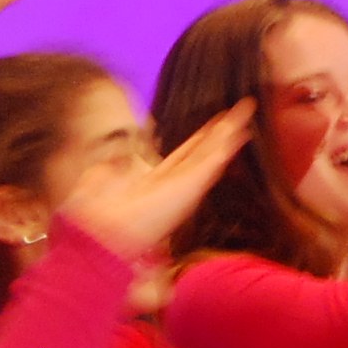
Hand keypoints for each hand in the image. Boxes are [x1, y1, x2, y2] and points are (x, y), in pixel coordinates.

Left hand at [64, 103, 258, 261]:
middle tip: (239, 111)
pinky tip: (239, 128)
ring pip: (213, 152)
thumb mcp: (103, 183)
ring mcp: (187, 185)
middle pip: (204, 151)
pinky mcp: (191, 186)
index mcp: (159, 185)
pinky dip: (227, 143)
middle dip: (222, 131)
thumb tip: (105, 167)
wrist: (105, 238)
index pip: (185, 156)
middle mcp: (177, 185)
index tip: (214, 124)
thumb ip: (110, 172)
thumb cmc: (102, 218)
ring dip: (230, 131)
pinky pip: (214, 159)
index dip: (200, 140)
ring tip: (245, 109)